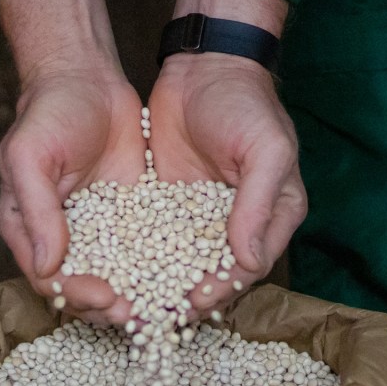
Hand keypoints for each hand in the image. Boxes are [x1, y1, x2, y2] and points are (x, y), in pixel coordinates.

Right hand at [0, 71, 145, 324]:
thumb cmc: (49, 113)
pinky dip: (160, 268)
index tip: (107, 300)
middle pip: (85, 289)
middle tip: (140, 315)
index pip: (51, 280)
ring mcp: (99, 231)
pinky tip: (185, 277)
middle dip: (111, 307)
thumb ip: (36, 211)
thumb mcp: (30, 157)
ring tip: (165, 308)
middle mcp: (63, 239)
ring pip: (117, 277)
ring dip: (138, 296)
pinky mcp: (131, 218)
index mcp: (29, 231)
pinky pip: (145, 251)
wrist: (87, 78)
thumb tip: (47, 266)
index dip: (78, 297)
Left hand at [147, 53, 307, 319]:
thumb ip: (258, 204)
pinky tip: (115, 278)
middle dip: (187, 299)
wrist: (204, 68)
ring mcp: (199, 220)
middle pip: (213, 277)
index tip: (197, 302)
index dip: (223, 288)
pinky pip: (154, 243)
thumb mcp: (265, 149)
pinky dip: (140, 263)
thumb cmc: (246, 104)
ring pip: (181, 267)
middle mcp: (236, 226)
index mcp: (271, 217)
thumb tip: (248, 260)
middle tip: (157, 318)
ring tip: (133, 309)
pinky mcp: (167, 209)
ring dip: (161, 289)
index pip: (248, 268)